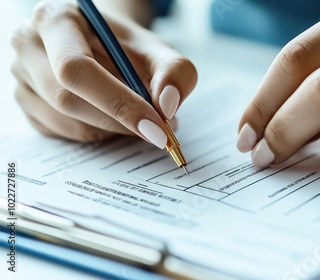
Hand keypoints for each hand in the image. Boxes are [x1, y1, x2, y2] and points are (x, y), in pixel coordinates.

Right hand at [11, 0, 196, 147]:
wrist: (104, 46)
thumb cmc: (127, 49)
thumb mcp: (158, 52)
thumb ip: (175, 73)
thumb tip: (167, 105)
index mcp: (57, 19)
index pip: (76, 68)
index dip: (117, 102)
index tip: (155, 126)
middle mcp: (29, 44)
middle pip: (65, 98)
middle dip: (117, 120)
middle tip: (155, 130)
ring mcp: (21, 75)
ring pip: (64, 121)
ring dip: (108, 129)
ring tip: (134, 116)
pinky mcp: (26, 102)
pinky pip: (60, 133)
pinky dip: (94, 133)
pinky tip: (109, 117)